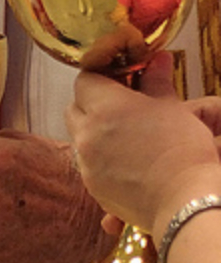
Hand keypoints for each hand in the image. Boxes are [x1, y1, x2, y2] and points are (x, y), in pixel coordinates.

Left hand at [66, 53, 220, 236]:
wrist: (187, 202)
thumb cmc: (181, 153)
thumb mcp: (172, 108)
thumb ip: (157, 81)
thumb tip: (158, 60)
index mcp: (103, 106)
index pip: (86, 78)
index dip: (102, 77)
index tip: (121, 82)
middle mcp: (87, 133)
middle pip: (75, 107)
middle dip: (93, 103)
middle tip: (120, 107)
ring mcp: (87, 163)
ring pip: (79, 137)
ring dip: (94, 132)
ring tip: (124, 136)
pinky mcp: (94, 188)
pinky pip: (88, 165)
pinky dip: (100, 159)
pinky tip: (125, 161)